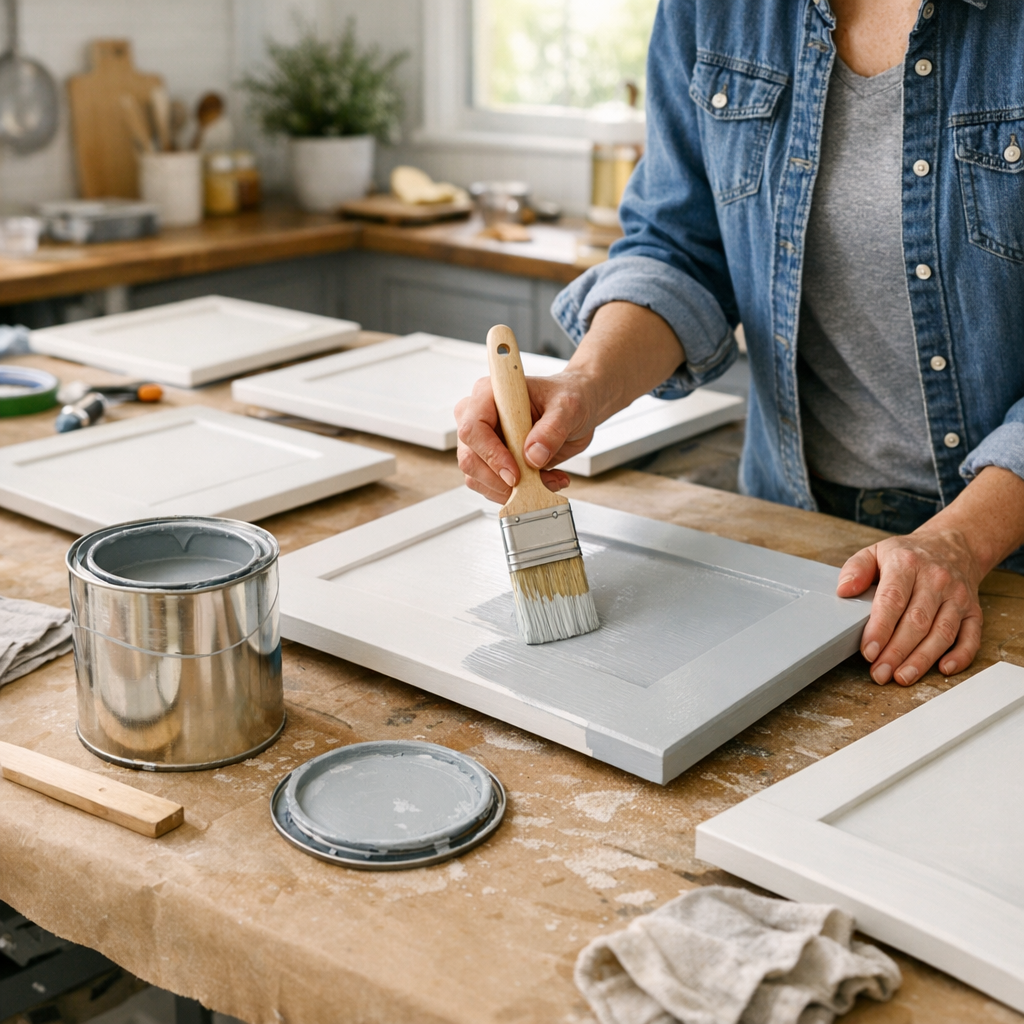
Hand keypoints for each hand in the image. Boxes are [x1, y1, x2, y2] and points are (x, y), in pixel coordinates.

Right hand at [455, 371, 597, 503]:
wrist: (577, 410)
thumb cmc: (567, 397)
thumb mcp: (568, 408)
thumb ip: (551, 430)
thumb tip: (533, 456)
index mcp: (489, 394)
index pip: (473, 428)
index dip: (491, 454)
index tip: (515, 474)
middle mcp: (480, 417)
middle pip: (469, 458)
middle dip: (499, 480)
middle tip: (530, 485)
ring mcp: (484, 442)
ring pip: (477, 477)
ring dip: (510, 490)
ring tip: (548, 480)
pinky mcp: (493, 461)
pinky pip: (492, 486)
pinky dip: (517, 493)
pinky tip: (545, 481)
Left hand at [836, 466, 1023, 684]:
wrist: (951, 546)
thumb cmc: (907, 556)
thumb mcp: (876, 552)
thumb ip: (856, 569)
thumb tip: (843, 590)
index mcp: (907, 564)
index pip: (892, 600)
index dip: (880, 628)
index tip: (868, 651)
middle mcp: (936, 580)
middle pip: (917, 622)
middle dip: (896, 652)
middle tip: (879, 673)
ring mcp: (957, 597)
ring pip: (942, 633)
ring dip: (922, 659)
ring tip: (902, 677)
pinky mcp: (973, 611)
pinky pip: (971, 637)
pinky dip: (960, 656)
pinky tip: (943, 670)